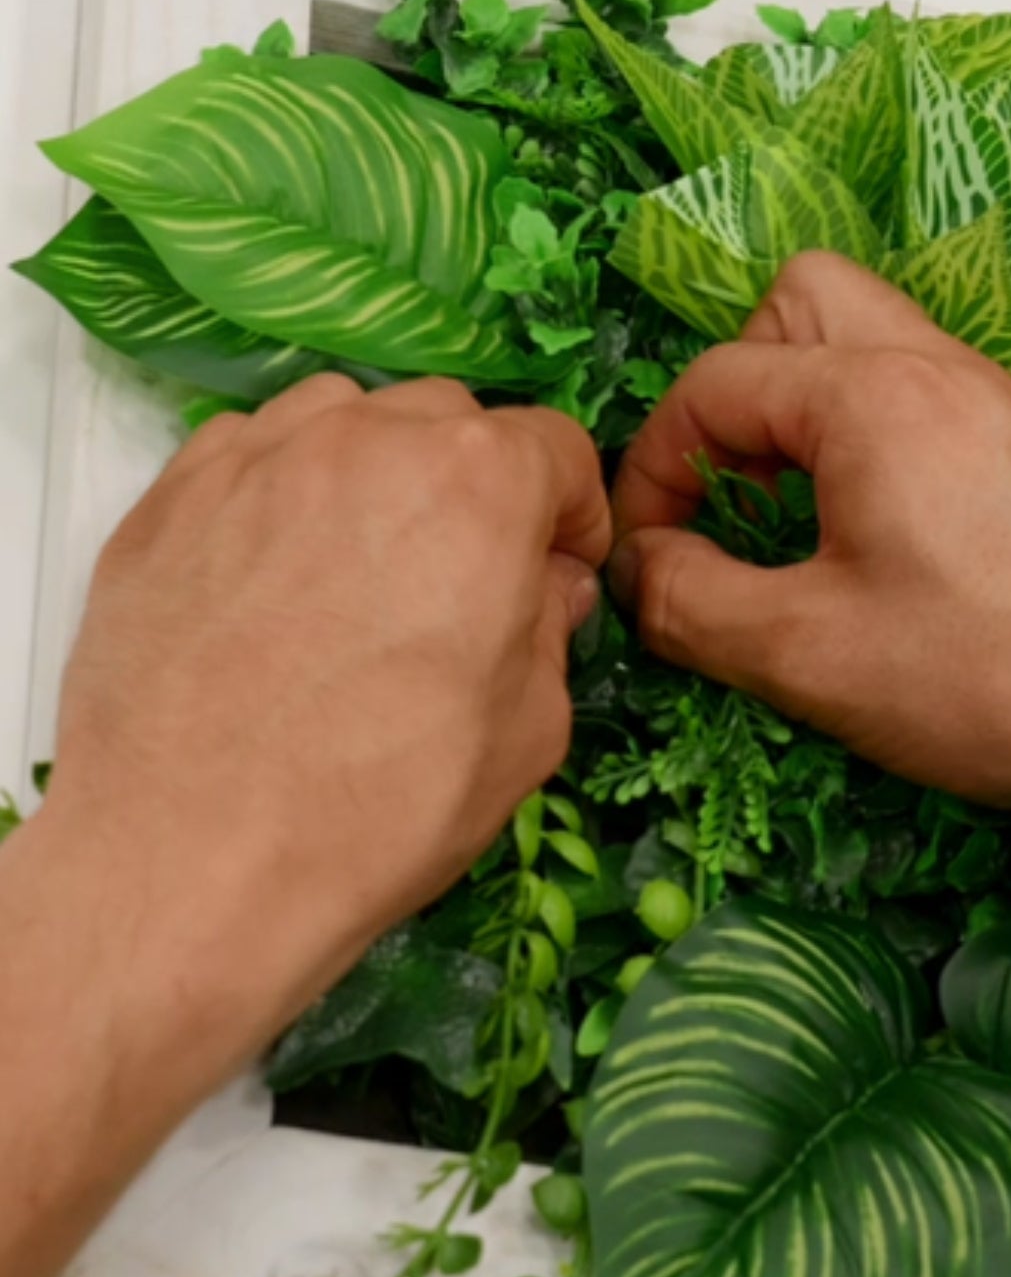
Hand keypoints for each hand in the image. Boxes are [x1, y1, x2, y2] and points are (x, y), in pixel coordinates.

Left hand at [35, 374, 608, 1050]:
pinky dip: (284, 494)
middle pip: (450, 422)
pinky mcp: (171, 497)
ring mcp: (258, 457)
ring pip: (345, 421)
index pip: (556, 448)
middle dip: (476, 486)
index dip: (573, 516)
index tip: (560, 573)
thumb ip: (549, 631)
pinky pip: (252, 456)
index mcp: (481, 481)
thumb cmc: (388, 800)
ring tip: (364, 566)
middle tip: (464, 579)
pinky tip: (279, 581)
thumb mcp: (530, 729)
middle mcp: (369, 437)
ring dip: (377, 473)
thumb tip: (542, 588)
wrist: (194, 855)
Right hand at [608, 253, 1010, 827]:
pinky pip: (939, 400)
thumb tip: (636, 567)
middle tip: (733, 492)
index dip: (652, 467)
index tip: (645, 554)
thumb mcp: (805, 656)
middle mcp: (948, 370)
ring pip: (880, 344)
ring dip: (814, 410)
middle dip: (738, 383)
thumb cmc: (988, 683)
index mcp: (876, 395)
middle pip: (805, 300)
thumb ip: (689, 601)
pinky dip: (884, 441)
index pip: (716, 381)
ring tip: (802, 521)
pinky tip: (895, 547)